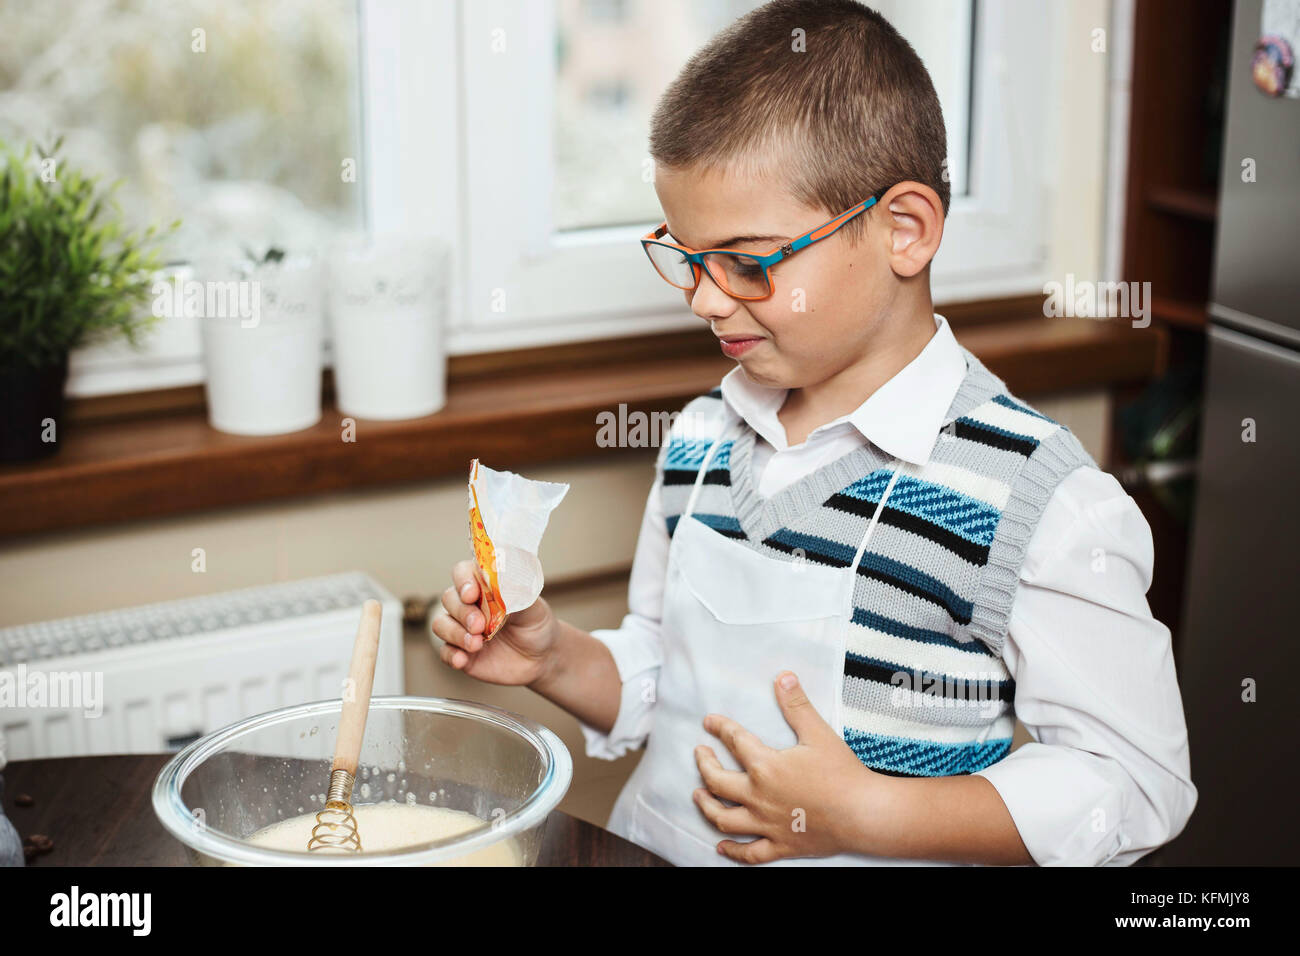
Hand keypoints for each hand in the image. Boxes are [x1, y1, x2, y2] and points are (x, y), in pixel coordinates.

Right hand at [430, 559, 557, 686]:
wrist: (541, 656)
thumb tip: (501, 582)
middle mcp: (468, 604)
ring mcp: (461, 628)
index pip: (462, 572)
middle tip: (479, 625)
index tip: (472, 594)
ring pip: (441, 624)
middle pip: (449, 598)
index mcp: (483, 585)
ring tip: (476, 645)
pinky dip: (451, 655)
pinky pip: (445, 652)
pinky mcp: (460, 652)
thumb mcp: (533, 606)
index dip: (463, 581)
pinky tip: (463, 660)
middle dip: (462, 611)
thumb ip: (515, 593)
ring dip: (455, 634)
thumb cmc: (535, 623)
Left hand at [692, 671, 894, 862]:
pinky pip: (750, 853)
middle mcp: (759, 797)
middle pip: (717, 782)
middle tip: (700, 754)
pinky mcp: (780, 845)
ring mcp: (767, 824)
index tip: (709, 722)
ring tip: (698, 796)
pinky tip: (721, 847)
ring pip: (725, 819)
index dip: (720, 728)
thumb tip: (783, 677)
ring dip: (707, 807)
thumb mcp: (818, 733)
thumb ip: (797, 705)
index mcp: (766, 767)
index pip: (734, 741)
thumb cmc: (843, 774)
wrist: (864, 814)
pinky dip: (733, 851)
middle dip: (704, 765)